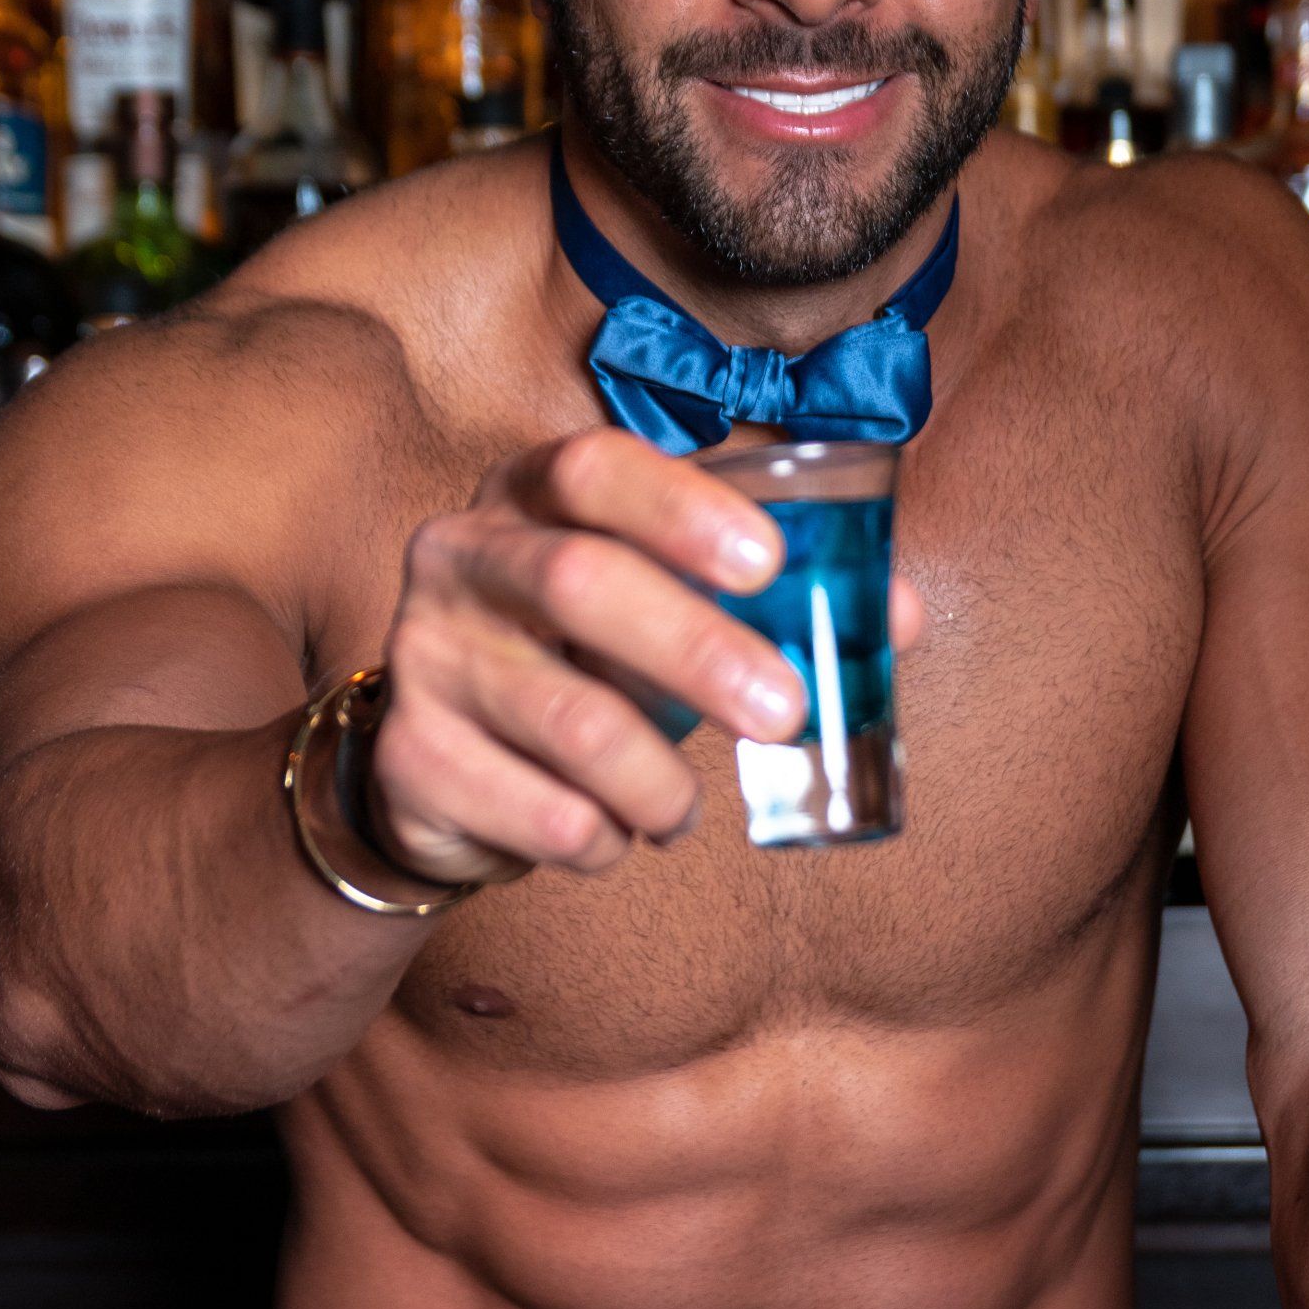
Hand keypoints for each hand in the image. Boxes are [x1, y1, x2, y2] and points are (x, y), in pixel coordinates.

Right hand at [370, 427, 917, 885]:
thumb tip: (896, 617)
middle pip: (579, 583)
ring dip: (658, 783)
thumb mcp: (663, 607)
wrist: (442, 762)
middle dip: (698, 651)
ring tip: (682, 814)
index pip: (595, 468)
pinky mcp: (411, 759)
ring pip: (569, 719)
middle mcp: (462, 556)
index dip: (682, 508)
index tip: (767, 563)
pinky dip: (602, 839)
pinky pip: (538, 813)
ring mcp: (426, 656)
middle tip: (786, 712)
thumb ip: (769, 601)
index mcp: (532, 494)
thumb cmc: (582, 658)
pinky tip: (608, 833)